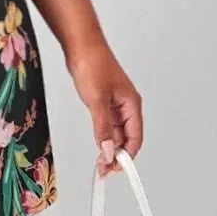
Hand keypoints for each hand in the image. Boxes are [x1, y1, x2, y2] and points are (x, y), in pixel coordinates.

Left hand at [64, 38, 142, 177]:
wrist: (81, 45)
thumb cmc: (93, 64)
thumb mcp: (96, 100)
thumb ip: (103, 127)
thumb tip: (108, 150)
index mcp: (132, 105)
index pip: (135, 138)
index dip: (127, 156)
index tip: (115, 169)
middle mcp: (127, 106)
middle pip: (127, 138)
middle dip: (117, 155)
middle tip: (103, 170)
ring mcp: (115, 104)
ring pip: (116, 132)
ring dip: (109, 147)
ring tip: (99, 162)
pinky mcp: (104, 101)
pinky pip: (108, 124)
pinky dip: (103, 136)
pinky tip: (97, 144)